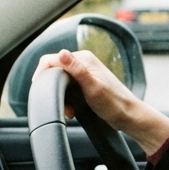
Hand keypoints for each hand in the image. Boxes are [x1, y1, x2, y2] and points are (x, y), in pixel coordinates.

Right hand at [33, 49, 168, 155]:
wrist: (128, 116)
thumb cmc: (114, 103)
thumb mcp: (93, 87)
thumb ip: (77, 70)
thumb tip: (62, 53)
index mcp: (83, 58)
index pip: (52, 60)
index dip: (42, 74)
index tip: (40, 90)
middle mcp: (83, 63)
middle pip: (54, 71)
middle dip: (53, 89)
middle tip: (60, 104)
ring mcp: (84, 73)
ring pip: (60, 82)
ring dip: (60, 97)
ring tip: (69, 110)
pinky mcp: (85, 84)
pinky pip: (67, 89)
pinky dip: (67, 100)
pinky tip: (72, 110)